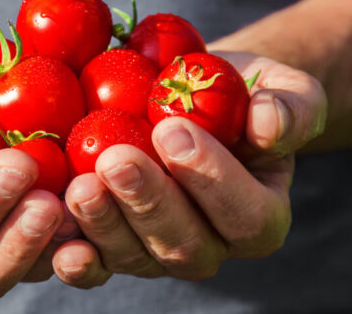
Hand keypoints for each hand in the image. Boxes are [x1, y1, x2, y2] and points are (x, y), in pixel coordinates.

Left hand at [51, 51, 326, 287]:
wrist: (187, 99)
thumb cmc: (238, 94)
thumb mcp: (279, 88)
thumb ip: (291, 106)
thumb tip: (268, 125)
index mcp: (259, 214)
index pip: (244, 213)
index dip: (210, 178)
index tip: (173, 131)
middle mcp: (210, 245)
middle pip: (184, 244)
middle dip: (147, 202)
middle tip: (115, 159)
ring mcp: (156, 252)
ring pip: (135, 256)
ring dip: (105, 224)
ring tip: (80, 185)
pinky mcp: (114, 248)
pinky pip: (97, 264)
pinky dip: (77, 257)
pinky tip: (60, 239)